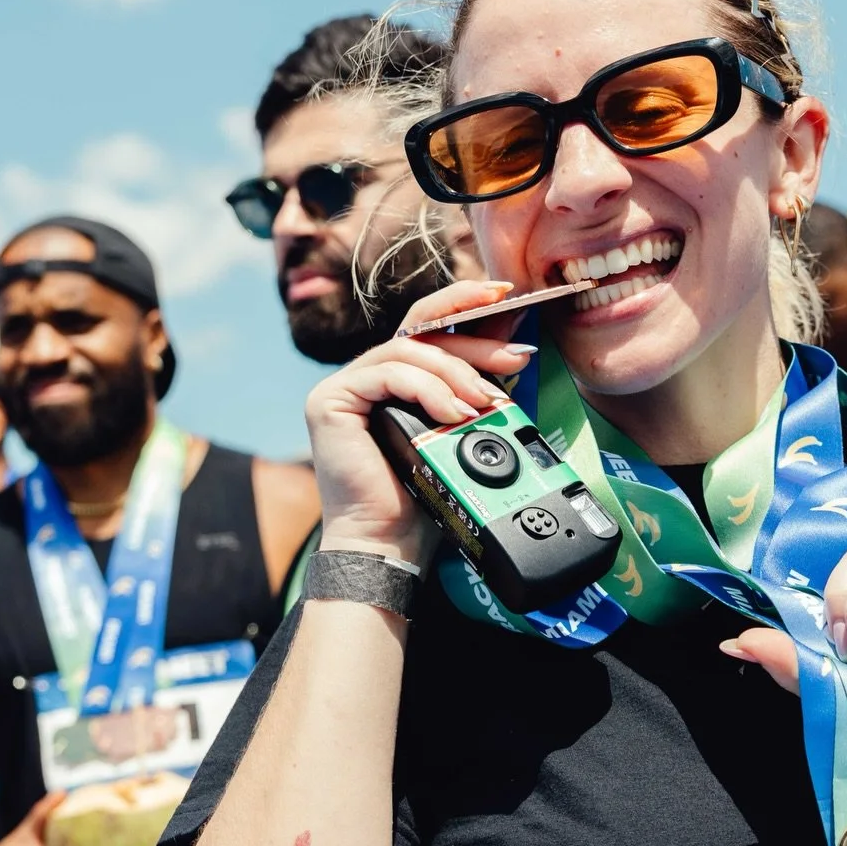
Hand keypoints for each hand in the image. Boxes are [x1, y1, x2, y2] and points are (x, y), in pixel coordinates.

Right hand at [305, 279, 538, 563]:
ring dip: (455, 372)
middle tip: (515, 355)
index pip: (431, 329)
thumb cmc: (426, 499)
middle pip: (422, 332)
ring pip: (408, 351)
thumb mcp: (464, 433)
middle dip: (474, 340)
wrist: (390, 546)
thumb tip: (516, 349)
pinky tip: (452, 414)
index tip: (510, 299)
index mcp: (396, 379)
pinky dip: (426, 389)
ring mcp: (346, 385)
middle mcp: (367, 375)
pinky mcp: (331, 399)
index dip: (466, 306)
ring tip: (484, 403)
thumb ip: (477, 392)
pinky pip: (386, 373)